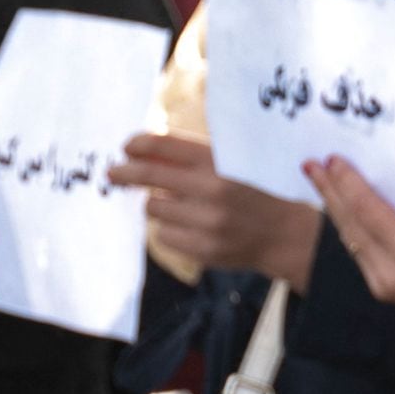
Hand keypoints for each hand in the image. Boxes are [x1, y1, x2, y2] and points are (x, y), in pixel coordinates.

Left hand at [117, 129, 318, 282]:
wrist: (281, 233)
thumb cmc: (247, 191)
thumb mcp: (225, 165)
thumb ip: (187, 158)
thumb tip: (138, 152)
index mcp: (217, 163)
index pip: (164, 145)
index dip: (138, 145)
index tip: (126, 148)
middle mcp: (212, 190)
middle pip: (149, 176)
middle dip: (125, 173)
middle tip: (113, 173)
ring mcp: (207, 222)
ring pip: (154, 208)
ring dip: (158, 205)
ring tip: (179, 206)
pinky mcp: (203, 249)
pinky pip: (164, 235)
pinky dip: (170, 230)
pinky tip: (190, 227)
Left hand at [310, 157, 394, 338]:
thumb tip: (386, 181)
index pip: (366, 208)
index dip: (346, 181)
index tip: (331, 159)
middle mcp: (393, 272)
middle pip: (350, 224)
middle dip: (330, 192)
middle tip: (312, 166)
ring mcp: (388, 287)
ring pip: (351, 240)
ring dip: (337, 211)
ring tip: (323, 185)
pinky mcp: (388, 293)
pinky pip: (362, 255)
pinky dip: (352, 231)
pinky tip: (344, 213)